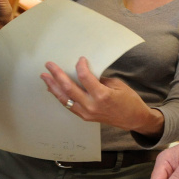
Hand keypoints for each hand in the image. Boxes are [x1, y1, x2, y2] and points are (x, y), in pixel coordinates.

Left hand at [41, 57, 163, 135]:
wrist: (133, 119)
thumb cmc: (129, 100)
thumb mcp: (117, 85)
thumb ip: (99, 80)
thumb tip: (85, 74)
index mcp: (102, 95)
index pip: (85, 77)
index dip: (80, 66)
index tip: (80, 59)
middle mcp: (91, 105)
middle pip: (69, 88)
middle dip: (57, 75)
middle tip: (49, 65)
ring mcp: (86, 112)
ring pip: (64, 98)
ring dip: (53, 87)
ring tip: (45, 77)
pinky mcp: (84, 116)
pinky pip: (68, 105)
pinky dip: (60, 96)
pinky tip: (54, 90)